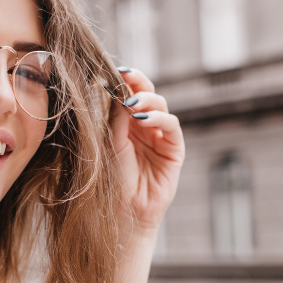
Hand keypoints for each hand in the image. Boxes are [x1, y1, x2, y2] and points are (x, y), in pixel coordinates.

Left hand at [110, 68, 184, 233]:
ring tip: (133, 104)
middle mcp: (143, 126)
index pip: (128, 93)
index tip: (115, 70)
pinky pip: (172, 126)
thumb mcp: (109, 143)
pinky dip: (160, 118)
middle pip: (147, 94)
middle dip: (139, 82)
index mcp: (124, 123)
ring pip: (161, 105)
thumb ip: (115, 117)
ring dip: (148, 100)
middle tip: (128, 76)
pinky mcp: (174, 150)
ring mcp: (160, 137)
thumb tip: (118, 88)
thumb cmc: (111, 180)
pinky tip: (145, 119)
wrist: (123, 212)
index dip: (125, 80)